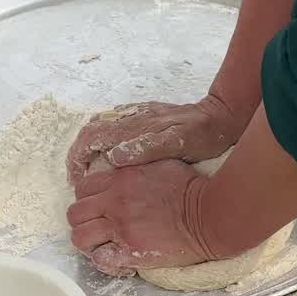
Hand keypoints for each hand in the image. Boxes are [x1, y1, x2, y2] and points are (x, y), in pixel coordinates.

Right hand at [66, 96, 246, 184]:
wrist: (219, 116)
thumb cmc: (201, 135)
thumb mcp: (176, 144)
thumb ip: (145, 149)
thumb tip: (113, 156)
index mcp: (132, 127)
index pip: (91, 138)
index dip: (78, 159)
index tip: (77, 178)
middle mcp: (129, 118)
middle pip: (90, 131)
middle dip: (79, 155)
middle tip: (77, 179)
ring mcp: (136, 116)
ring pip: (100, 128)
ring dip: (89, 149)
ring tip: (89, 173)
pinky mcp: (144, 117)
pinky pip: (114, 128)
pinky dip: (103, 144)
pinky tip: (110, 160)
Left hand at [66, 159, 219, 275]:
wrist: (209, 214)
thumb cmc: (191, 187)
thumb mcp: (160, 163)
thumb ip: (135, 165)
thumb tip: (123, 163)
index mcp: (119, 179)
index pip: (82, 188)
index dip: (86, 198)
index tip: (96, 205)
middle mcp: (114, 203)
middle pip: (74, 213)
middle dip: (82, 220)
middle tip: (96, 225)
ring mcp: (121, 229)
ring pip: (79, 237)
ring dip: (87, 241)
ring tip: (101, 243)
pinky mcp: (131, 251)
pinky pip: (100, 259)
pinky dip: (103, 260)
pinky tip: (113, 257)